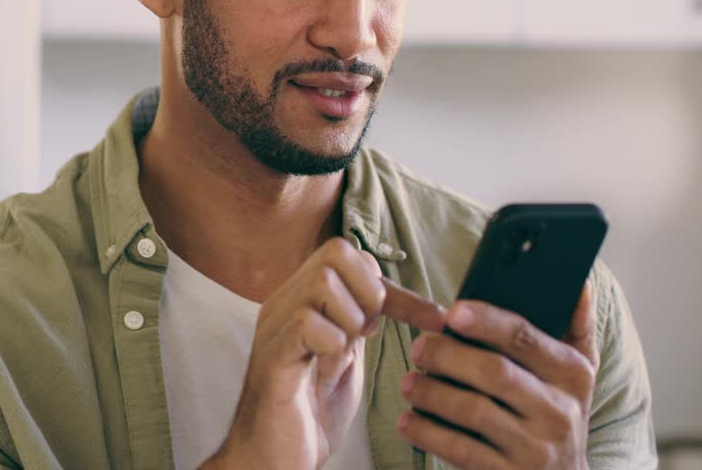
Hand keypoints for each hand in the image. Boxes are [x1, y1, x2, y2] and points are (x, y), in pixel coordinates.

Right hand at [204, 238, 445, 469]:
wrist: (272, 464)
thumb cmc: (308, 418)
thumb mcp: (345, 361)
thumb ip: (359, 326)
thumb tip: (389, 296)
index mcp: (302, 303)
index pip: (351, 257)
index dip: (393, 286)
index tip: (429, 317)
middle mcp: (284, 305)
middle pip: (336, 252)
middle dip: (369, 291)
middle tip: (368, 333)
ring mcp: (275, 327)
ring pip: (323, 282)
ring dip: (350, 319)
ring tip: (344, 354)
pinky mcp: (273, 356)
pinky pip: (308, 323)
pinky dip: (332, 346)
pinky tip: (326, 371)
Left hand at [398, 283, 598, 469]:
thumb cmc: (559, 414)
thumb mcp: (579, 373)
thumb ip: (577, 326)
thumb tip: (578, 284)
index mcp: (573, 374)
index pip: (526, 338)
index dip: (487, 322)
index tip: (453, 312)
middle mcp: (558, 412)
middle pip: (494, 372)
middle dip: (448, 356)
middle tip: (419, 347)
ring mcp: (535, 449)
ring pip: (473, 411)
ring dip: (432, 393)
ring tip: (409, 383)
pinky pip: (461, 450)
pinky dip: (428, 433)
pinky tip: (410, 421)